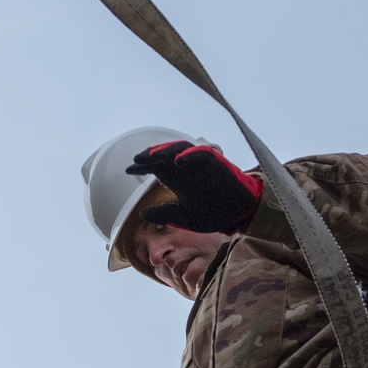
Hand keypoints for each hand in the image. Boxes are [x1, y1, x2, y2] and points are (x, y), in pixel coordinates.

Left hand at [126, 141, 262, 233]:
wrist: (239, 215)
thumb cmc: (215, 214)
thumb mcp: (185, 217)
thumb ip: (165, 214)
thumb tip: (143, 214)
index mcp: (179, 179)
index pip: (157, 167)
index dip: (143, 167)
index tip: (128, 170)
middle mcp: (188, 169)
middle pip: (166, 155)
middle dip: (150, 156)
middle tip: (136, 160)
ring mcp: (201, 165)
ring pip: (181, 150)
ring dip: (166, 151)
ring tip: (152, 157)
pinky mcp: (216, 163)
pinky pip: (202, 154)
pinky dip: (190, 155)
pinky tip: (178, 162)